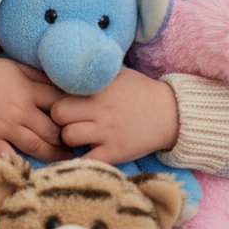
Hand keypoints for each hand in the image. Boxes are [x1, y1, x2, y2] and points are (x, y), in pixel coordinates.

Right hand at [0, 57, 68, 161]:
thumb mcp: (15, 67)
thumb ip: (39, 76)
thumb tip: (63, 83)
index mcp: (28, 90)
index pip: (60, 105)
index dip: (73, 114)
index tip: (80, 122)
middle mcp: (20, 110)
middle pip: (53, 130)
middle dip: (66, 138)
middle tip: (75, 144)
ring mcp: (5, 128)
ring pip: (37, 146)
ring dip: (54, 155)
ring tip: (64, 159)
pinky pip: (11, 157)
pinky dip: (24, 165)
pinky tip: (35, 170)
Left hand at [49, 68, 179, 164]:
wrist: (172, 113)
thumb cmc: (142, 92)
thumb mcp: (118, 74)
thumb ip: (95, 73)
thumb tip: (70, 67)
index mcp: (98, 89)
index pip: (61, 90)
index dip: (56, 97)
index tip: (59, 101)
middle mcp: (99, 109)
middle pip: (58, 113)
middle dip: (57, 118)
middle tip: (66, 121)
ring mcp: (107, 132)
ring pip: (68, 136)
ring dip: (68, 138)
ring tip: (77, 137)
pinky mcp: (115, 152)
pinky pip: (87, 160)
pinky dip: (80, 161)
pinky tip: (83, 156)